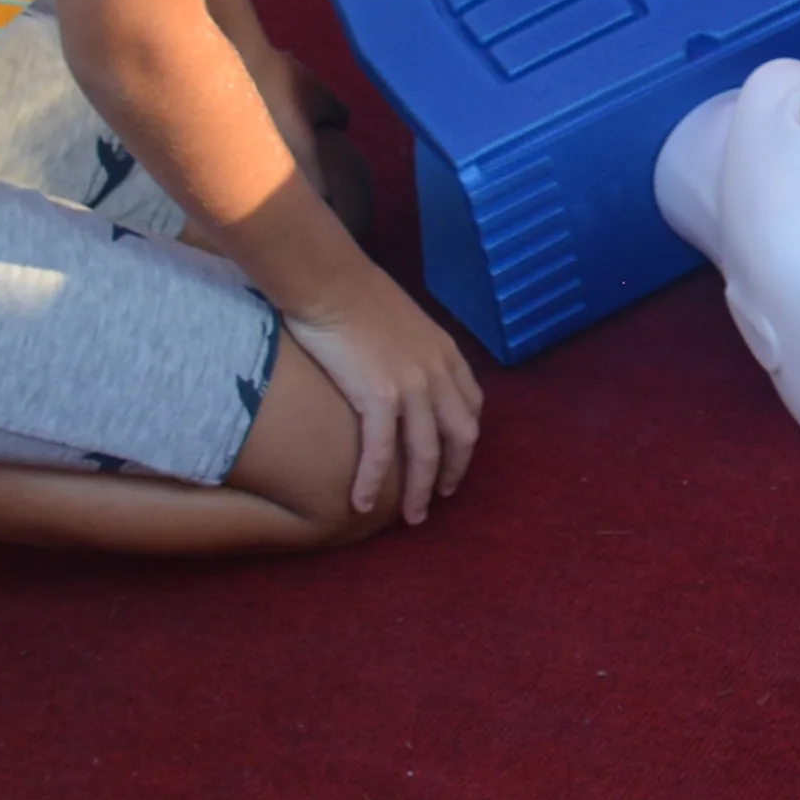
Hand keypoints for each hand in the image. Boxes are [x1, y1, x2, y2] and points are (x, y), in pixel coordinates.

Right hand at [279, 261, 483, 521]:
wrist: (329, 282)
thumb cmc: (355, 297)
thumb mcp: (402, 323)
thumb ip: (411, 351)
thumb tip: (400, 371)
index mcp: (446, 353)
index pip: (470, 406)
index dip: (464, 440)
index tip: (452, 460)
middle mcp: (438, 372)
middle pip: (460, 436)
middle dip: (453, 472)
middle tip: (438, 498)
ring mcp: (413, 385)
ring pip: (426, 453)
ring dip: (419, 491)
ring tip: (411, 517)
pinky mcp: (379, 395)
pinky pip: (381, 451)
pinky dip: (372, 481)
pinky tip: (361, 503)